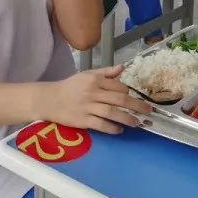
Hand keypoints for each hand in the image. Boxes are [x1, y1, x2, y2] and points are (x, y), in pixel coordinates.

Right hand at [36, 66, 150, 134]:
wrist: (50, 99)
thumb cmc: (70, 86)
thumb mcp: (87, 74)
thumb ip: (106, 72)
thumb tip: (123, 67)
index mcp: (95, 80)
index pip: (118, 86)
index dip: (128, 93)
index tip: (134, 98)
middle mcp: (93, 92)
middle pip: (119, 100)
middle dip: (136, 106)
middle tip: (148, 111)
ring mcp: (88, 107)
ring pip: (112, 113)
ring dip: (127, 119)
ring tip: (137, 123)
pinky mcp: (83, 120)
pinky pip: (101, 125)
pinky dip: (112, 128)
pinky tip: (119, 130)